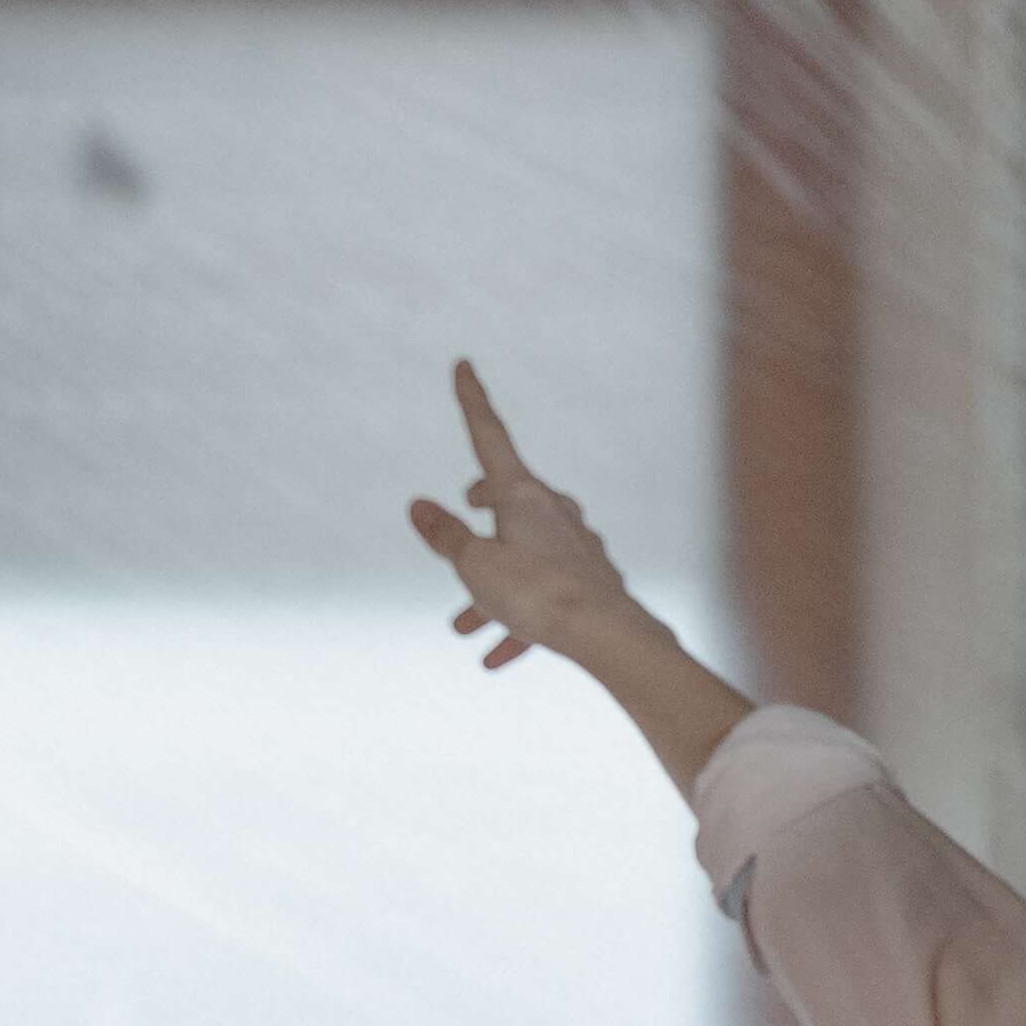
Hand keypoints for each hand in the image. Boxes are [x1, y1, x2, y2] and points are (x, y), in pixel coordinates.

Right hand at [409, 359, 636, 672]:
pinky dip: (519, 623)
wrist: (606, 635)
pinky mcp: (590, 583)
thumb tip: (418, 506)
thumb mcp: (475, 565)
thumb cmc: (537, 594)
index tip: (464, 365)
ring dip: (491, 591)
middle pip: (510, 500)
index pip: (489, 435)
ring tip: (463, 628)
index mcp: (523, 495)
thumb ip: (445, 536)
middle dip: (482, 511)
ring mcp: (576, 547)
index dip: (471, 400)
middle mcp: (554, 512)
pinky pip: (546, 599)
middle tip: (467, 506)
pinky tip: (496, 660)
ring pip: (523, 560)